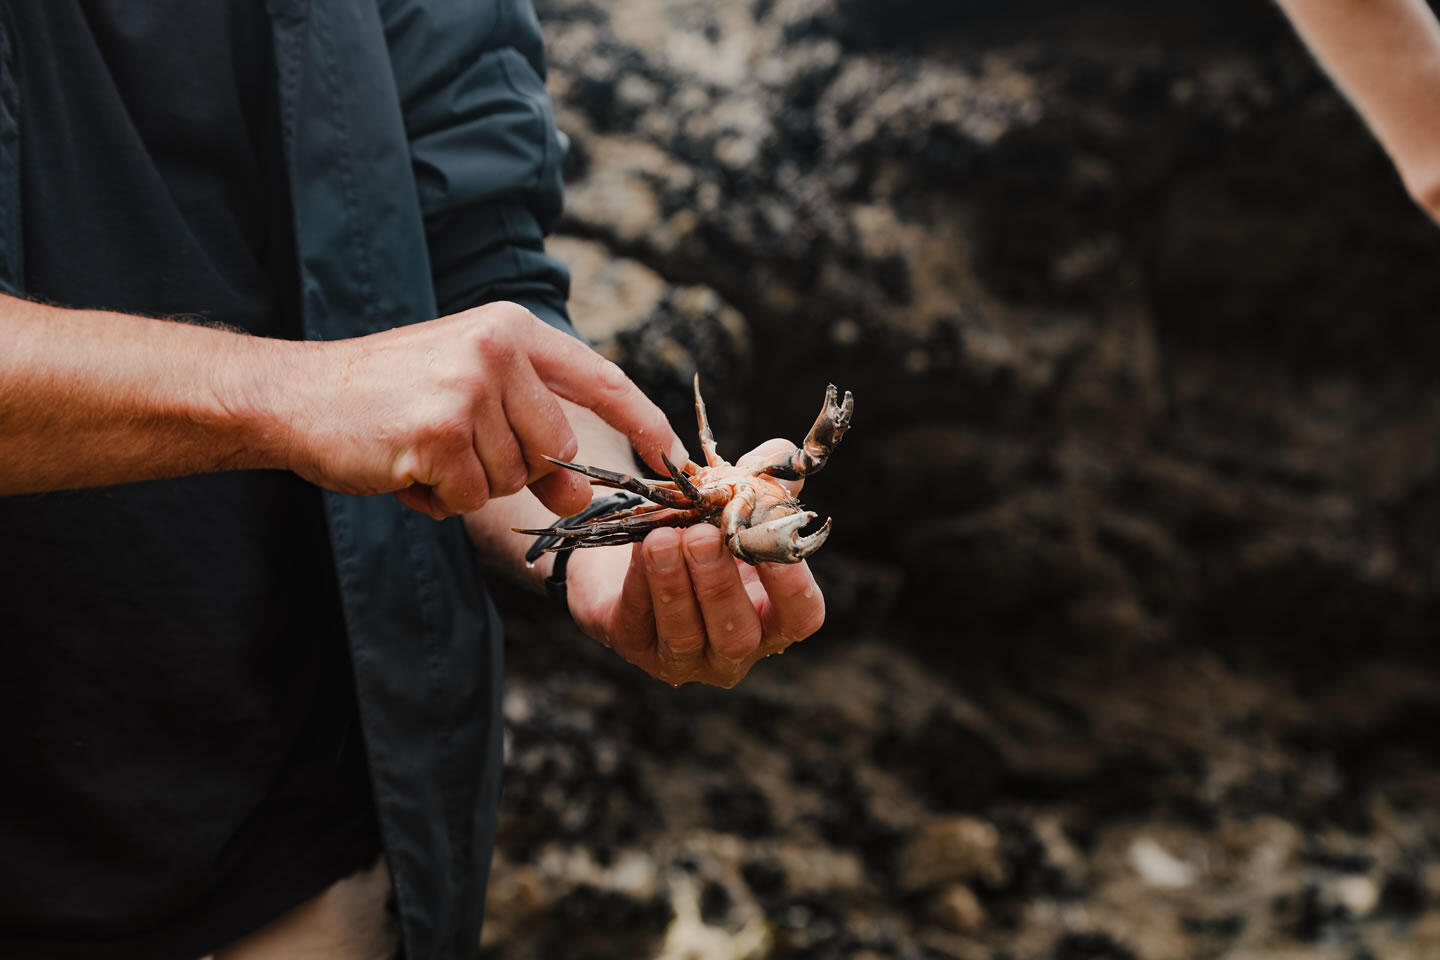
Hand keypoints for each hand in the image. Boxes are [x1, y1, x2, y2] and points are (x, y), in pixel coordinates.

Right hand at [284, 302, 684, 518]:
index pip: (601, 378)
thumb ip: (532, 437)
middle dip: (516, 470)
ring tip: (422, 452)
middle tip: (457, 452)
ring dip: (469, 485)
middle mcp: (497, 348)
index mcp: (511, 328)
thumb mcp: (471, 399)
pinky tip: (405, 470)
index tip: (674, 460)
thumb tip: (580, 495)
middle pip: (557, 448)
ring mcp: (469, 388)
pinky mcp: (439, 432)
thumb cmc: (389, 398)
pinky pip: (472, 498)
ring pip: (513, 480)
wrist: (296, 396)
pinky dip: (440, 500)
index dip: (643, 422)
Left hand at [563, 440, 826, 686]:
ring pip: (684, 634)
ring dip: (675, 583)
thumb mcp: (736, 501)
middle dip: (719, 584)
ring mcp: (685, 657)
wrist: (634, 539)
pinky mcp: (636, 647)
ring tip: (664, 537)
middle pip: (738, 635)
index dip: (793, 588)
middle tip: (702, 536)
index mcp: (773, 616)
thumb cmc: (702, 525)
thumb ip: (765, 477)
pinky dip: (640, 581)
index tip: (773, 548)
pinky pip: (639, 620)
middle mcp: (734, 649)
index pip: (800, 617)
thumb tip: (777, 454)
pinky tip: (640, 545)